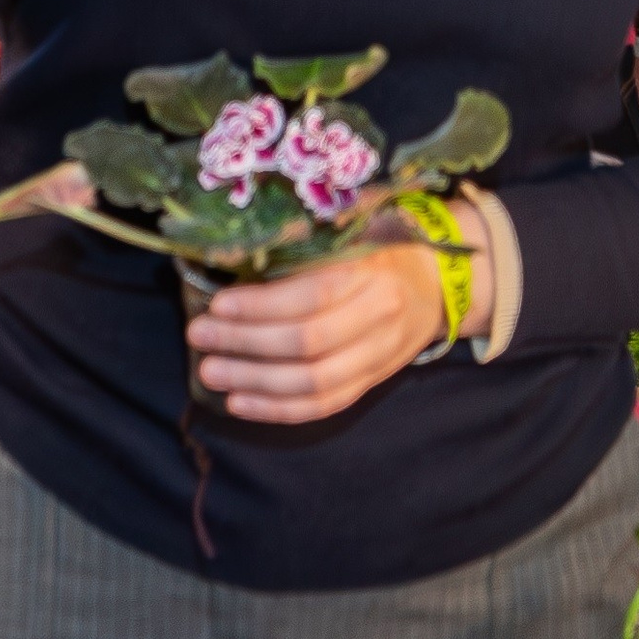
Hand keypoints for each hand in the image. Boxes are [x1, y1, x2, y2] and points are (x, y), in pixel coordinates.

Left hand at [188, 208, 493, 423]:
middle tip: (199, 336)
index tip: (218, 303)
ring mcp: (378, 356)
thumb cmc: (382, 247)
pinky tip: (239, 404)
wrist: (439, 281)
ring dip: (255, 382)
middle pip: (308, 343)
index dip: (262, 305)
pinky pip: (323, 405)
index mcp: (372, 271)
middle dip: (246, 343)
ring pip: (314, 382)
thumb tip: (237, 250)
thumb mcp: (356, 229)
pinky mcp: (371, 383)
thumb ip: (309, 240)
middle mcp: (379, 317)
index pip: (313, 295)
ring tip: (210, 372)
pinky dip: (278, 409)